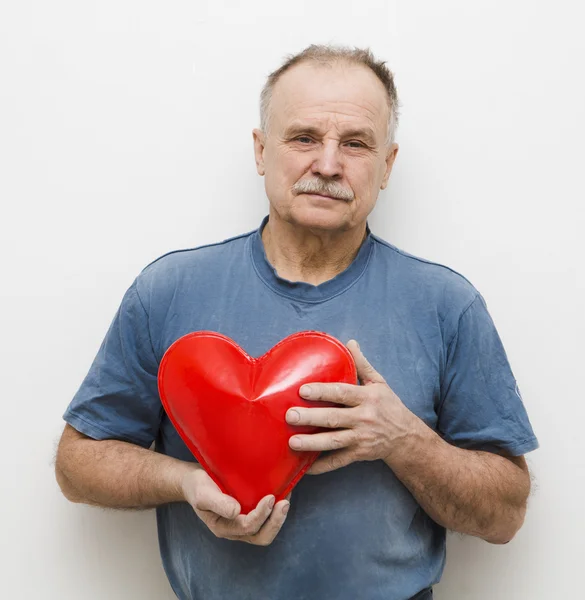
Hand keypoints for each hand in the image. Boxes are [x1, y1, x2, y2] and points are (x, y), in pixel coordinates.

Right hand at [181, 466, 289, 544]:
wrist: (194, 480)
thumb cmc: (197, 486)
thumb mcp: (202, 493)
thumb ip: (217, 503)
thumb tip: (236, 511)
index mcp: (224, 527)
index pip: (248, 527)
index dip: (262, 514)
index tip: (271, 497)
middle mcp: (235, 529)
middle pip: (261, 536)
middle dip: (276, 522)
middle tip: (285, 502)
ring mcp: (243, 522)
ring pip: (265, 530)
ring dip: (278, 517)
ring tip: (286, 498)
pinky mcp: (248, 512)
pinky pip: (265, 518)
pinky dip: (275, 509)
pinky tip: (282, 492)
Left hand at [286, 340, 419, 473]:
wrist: (406, 437)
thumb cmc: (388, 406)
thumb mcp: (379, 383)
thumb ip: (362, 364)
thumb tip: (349, 343)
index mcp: (367, 398)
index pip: (342, 393)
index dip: (322, 391)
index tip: (302, 390)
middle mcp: (364, 418)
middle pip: (334, 418)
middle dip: (310, 418)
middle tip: (289, 416)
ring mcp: (361, 438)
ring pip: (334, 442)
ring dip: (312, 443)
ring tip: (292, 442)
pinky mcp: (359, 454)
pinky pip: (339, 461)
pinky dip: (323, 466)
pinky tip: (306, 468)